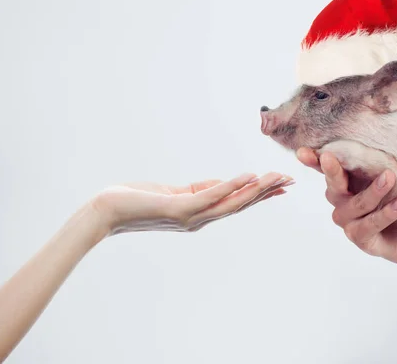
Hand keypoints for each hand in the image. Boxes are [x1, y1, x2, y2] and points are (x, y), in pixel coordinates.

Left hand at [93, 172, 292, 234]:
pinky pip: (210, 196)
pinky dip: (231, 186)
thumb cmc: (136, 201)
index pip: (236, 203)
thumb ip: (200, 190)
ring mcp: (191, 217)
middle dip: (266, 192)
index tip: (281, 185)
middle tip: (290, 179)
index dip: (259, 194)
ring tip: (277, 177)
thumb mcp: (174, 193)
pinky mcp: (179, 209)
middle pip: (240, 204)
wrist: (106, 212)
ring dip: (257, 189)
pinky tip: (248, 177)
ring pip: (232, 202)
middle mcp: (199, 220)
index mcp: (199, 215)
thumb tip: (226, 183)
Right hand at [296, 147, 396, 287]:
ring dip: (373, 191)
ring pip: (355, 205)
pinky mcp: (361, 239)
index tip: (302, 152)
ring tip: (390, 177)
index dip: (313, 160)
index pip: (325, 169)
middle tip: (330, 157)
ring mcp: (348, 222)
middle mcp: (341, 201)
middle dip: (331, 170)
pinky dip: (386, 213)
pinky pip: (370, 224)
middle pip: (333, 185)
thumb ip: (374, 162)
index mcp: (344, 181)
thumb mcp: (389, 176)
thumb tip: (368, 137)